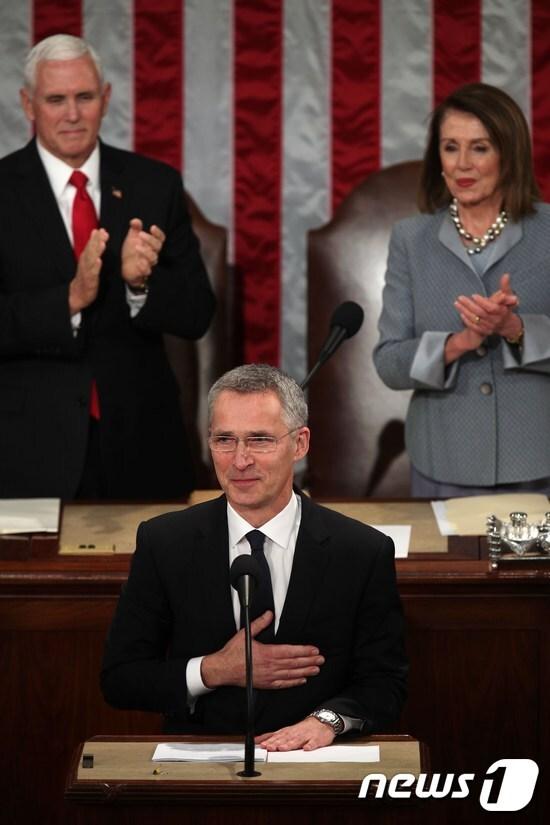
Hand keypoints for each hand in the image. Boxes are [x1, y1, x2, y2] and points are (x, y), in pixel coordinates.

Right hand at [68, 228, 108, 313]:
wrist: (77, 294)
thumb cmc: (85, 277)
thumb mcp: (88, 262)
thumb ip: (92, 249)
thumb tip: (96, 235)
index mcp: (86, 258)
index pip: (90, 246)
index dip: (95, 237)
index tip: (101, 229)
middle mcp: (85, 263)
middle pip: (91, 250)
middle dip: (97, 241)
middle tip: (103, 232)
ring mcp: (87, 271)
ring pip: (92, 259)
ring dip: (96, 251)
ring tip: (102, 244)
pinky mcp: (90, 280)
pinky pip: (93, 272)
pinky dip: (95, 266)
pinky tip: (99, 261)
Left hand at [121, 218, 164, 286]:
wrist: (125, 267)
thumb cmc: (132, 251)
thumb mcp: (132, 238)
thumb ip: (135, 229)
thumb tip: (135, 220)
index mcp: (151, 244)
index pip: (160, 238)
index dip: (158, 233)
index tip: (152, 227)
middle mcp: (152, 253)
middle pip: (158, 246)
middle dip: (150, 240)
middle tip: (140, 234)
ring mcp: (148, 263)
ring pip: (153, 258)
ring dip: (146, 252)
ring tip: (136, 247)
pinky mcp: (143, 272)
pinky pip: (147, 271)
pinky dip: (143, 266)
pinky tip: (138, 261)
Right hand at [200, 611, 324, 689]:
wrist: (222, 669)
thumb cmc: (232, 653)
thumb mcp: (245, 634)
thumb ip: (259, 623)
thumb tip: (269, 614)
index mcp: (267, 653)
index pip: (290, 652)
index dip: (304, 651)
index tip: (314, 650)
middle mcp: (270, 666)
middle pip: (294, 663)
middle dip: (309, 661)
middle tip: (321, 660)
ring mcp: (268, 676)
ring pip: (291, 674)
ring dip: (305, 671)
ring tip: (316, 669)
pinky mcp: (265, 683)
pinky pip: (283, 684)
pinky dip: (293, 682)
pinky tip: (301, 680)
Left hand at [257, 717, 335, 751]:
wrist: (321, 723)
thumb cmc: (302, 729)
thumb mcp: (287, 731)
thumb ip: (273, 736)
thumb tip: (258, 740)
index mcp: (288, 732)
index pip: (277, 736)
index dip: (269, 740)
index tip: (262, 745)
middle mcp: (295, 733)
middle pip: (285, 738)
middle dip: (276, 743)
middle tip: (269, 748)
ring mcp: (306, 736)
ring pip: (297, 740)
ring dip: (289, 744)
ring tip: (283, 748)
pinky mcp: (316, 739)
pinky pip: (313, 743)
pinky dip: (310, 745)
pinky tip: (306, 748)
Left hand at [454, 273, 520, 338]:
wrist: (506, 324)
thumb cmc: (505, 306)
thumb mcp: (508, 295)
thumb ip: (505, 286)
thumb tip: (506, 275)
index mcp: (502, 311)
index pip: (491, 308)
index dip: (482, 302)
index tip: (473, 295)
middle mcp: (496, 320)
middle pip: (481, 313)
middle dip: (469, 305)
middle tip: (460, 298)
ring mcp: (489, 327)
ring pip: (476, 320)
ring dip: (465, 311)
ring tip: (457, 303)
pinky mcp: (484, 331)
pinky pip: (474, 327)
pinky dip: (467, 320)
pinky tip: (461, 313)